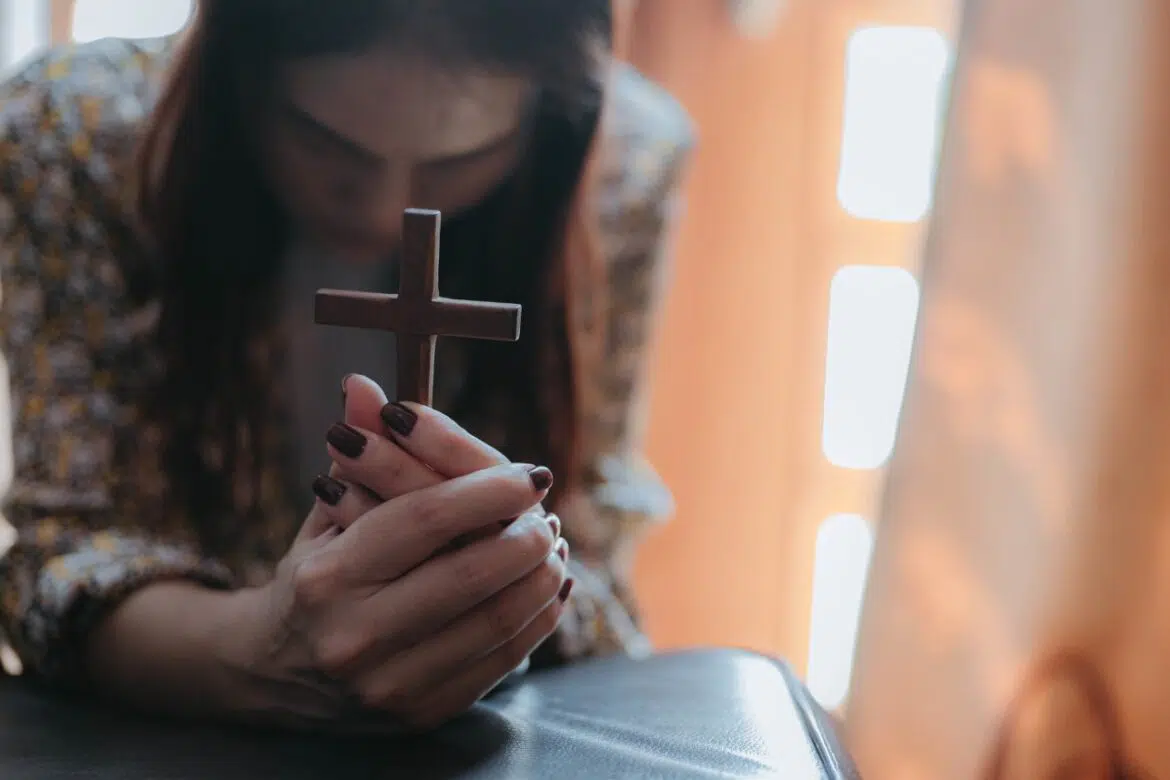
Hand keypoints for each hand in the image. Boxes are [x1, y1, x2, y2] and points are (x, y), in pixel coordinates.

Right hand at [235, 378, 569, 730]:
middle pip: (468, 575)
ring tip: (553, 547)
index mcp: (328, 576)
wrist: (272, 676)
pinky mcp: (420, 713)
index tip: (530, 473)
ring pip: (492, 621)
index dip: (488, 491)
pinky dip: (535, 621)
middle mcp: (354, 635)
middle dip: (525, 537)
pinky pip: (499, 662)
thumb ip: (356, 454)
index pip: (424, 519)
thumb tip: (363, 383)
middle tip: (547, 514)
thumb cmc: (312, 578)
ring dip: (539, 578)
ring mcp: (388, 684)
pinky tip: (549, 591)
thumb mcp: (324, 517)